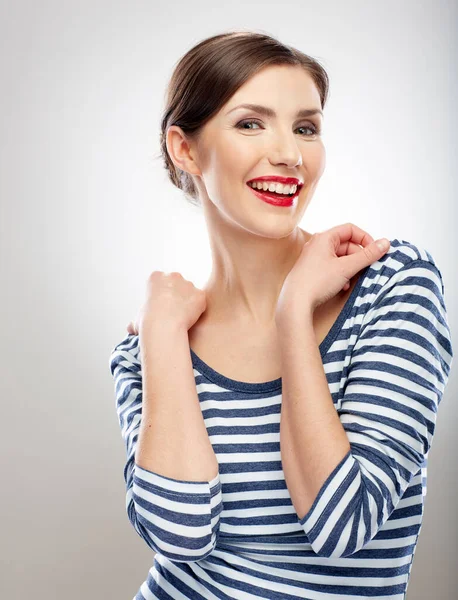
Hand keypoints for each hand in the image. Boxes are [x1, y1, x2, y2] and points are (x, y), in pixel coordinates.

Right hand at [126, 271, 206, 336]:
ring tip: (182, 317)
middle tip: (174, 312)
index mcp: (155, 277)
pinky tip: (191, 319)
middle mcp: (173, 276)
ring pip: (191, 292)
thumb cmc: (148, 323)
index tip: (162, 306)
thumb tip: (130, 328)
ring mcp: (188, 284)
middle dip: (177, 295)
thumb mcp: (137, 319)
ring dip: (189, 302)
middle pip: (178, 283)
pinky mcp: (200, 294)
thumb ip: (136, 320)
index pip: (162, 281)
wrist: (163, 327)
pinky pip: (200, 301)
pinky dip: (198, 309)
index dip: (163, 294)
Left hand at [275, 223, 389, 323]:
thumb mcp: (346, 267)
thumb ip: (367, 255)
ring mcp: (313, 257)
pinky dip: (341, 274)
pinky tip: (343, 286)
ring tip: (353, 279)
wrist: (295, 302)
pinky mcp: (312, 270)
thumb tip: (386, 243)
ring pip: (340, 257)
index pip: (350, 229)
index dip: (365, 238)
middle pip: (346, 244)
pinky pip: (332, 267)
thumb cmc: (317, 282)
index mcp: (324, 238)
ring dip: (350, 267)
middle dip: (358, 256)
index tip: (375, 251)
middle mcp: (317, 244)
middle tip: (366, 268)